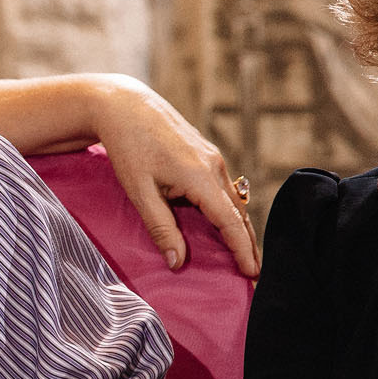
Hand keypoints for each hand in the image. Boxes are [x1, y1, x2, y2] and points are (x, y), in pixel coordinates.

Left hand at [87, 78, 259, 275]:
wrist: (124, 105)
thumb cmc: (128, 147)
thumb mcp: (140, 192)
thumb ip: (160, 228)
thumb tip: (177, 263)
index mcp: (201, 176)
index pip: (230, 222)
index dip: (242, 249)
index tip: (252, 273)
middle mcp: (214, 165)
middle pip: (238, 213)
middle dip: (247, 243)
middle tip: (254, 272)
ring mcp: (212, 157)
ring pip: (232, 199)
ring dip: (237, 226)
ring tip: (242, 253)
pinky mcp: (205, 153)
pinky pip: (223, 187)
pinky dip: (227, 208)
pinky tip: (223, 223)